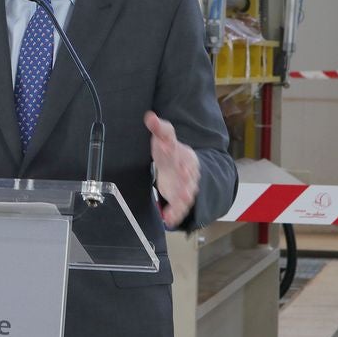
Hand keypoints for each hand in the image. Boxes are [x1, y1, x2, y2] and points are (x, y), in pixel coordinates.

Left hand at [145, 111, 198, 228]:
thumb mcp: (165, 138)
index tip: (179, 163)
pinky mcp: (180, 198)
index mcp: (184, 155)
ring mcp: (185, 186)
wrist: (181, 165)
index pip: (182, 156)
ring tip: (180, 205)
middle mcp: (188, 172)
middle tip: (186, 187)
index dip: (181, 160)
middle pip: (188, 178)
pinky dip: (175, 214)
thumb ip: (159, 128)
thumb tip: (149, 116)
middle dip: (187, 183)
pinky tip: (169, 220)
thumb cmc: (170, 151)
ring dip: (183, 201)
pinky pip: (179, 207)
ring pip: (186, 194)